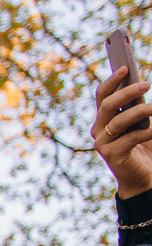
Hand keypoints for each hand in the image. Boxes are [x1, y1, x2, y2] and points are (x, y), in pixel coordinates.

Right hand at [95, 68, 151, 199]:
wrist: (144, 177)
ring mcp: (103, 143)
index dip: (112, 81)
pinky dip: (146, 132)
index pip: (102, 95)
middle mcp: (99, 130)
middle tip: (146, 85)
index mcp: (104, 119)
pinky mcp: (112, 155)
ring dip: (139, 112)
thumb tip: (143, 87)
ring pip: (118, 121)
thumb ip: (139, 108)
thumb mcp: (142, 122)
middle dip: (126, 93)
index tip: (126, 68)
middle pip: (108, 105)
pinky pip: (130, 138)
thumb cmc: (145, 146)